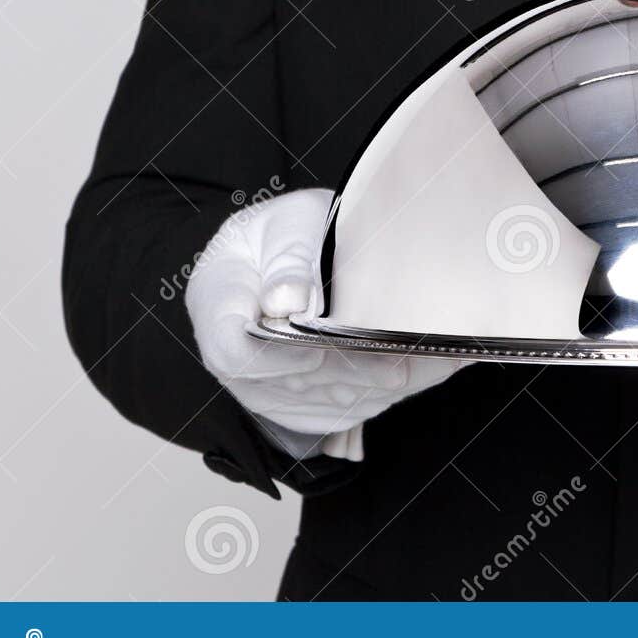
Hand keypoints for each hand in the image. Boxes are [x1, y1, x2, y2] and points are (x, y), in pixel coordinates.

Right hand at [184, 188, 466, 454]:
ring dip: (370, 392)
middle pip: (283, 384)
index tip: (318, 352)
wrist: (286, 250)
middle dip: (347, 375)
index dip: (277, 359)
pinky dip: (373, 397)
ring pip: (314, 404)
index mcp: (216, 301)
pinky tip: (412, 378)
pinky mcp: (291, 397)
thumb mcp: (289, 225)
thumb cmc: (286, 230)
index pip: (234, 349)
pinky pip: (329, 411)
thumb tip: (286, 301)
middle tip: (400, 365)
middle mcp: (231, 354)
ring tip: (422, 369)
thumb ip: (289, 263)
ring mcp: (259, 383)